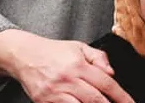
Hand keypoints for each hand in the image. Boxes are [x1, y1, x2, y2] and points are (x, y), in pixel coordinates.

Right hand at [0, 30, 133, 102]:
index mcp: (79, 65)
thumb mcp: (80, 47)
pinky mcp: (44, 101)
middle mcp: (67, 79)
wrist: (24, 55)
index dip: (121, 96)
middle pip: (94, 99)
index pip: (106, 83)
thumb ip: (99, 58)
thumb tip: (112, 73)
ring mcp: (55, 92)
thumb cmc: (54, 52)